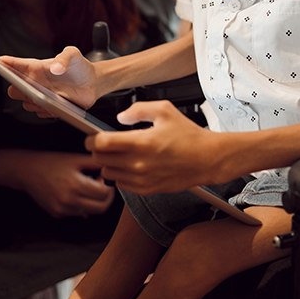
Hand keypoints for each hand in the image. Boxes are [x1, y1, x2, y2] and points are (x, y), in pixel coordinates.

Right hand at [0, 47, 99, 115]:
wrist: (93, 83)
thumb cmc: (78, 65)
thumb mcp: (73, 55)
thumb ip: (65, 57)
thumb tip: (55, 69)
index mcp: (33, 67)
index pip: (9, 65)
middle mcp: (32, 82)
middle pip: (12, 89)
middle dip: (18, 89)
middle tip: (30, 88)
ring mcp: (39, 96)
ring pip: (25, 103)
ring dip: (33, 102)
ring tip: (51, 98)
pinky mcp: (47, 108)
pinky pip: (39, 113)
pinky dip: (46, 110)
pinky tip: (58, 106)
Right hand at [15, 150, 115, 217]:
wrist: (27, 171)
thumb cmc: (51, 162)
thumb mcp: (75, 159)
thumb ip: (95, 163)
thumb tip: (111, 167)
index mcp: (75, 185)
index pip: (104, 194)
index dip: (108, 186)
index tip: (102, 178)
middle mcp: (69, 200)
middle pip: (100, 208)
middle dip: (105, 197)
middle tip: (100, 186)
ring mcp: (62, 209)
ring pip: (90, 212)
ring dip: (94, 202)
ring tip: (86, 187)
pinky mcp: (57, 214)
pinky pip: (77, 213)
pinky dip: (82, 205)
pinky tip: (76, 193)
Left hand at [87, 100, 224, 194]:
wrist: (207, 158)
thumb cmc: (189, 136)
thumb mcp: (165, 110)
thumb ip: (138, 109)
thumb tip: (121, 117)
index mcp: (141, 142)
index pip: (101, 144)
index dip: (92, 139)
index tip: (92, 137)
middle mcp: (139, 163)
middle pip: (100, 159)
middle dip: (99, 150)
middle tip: (106, 144)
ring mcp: (142, 179)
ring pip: (108, 173)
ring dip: (109, 163)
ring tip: (119, 155)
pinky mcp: (147, 189)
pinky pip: (121, 185)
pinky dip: (120, 176)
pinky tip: (130, 166)